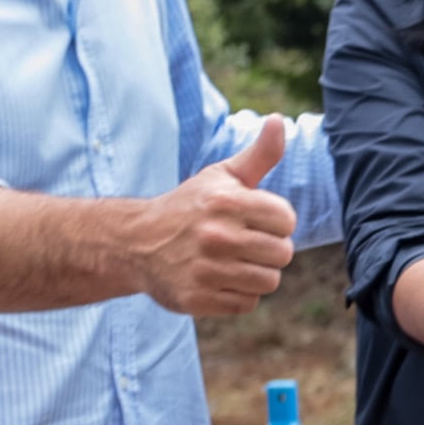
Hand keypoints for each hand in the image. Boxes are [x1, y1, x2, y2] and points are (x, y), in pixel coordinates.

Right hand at [131, 114, 298, 317]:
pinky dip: (238, 295)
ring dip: (256, 273)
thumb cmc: (190, 206)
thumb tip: (279, 120)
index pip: (286, 220)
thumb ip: (259, 154)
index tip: (255, 219)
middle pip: (282, 254)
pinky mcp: (196, 299)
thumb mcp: (221, 176)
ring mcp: (204, 270)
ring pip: (268, 281)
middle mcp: (215, 235)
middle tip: (244, 243)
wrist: (137, 243)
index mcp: (224, 201)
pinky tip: (218, 279)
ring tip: (233, 261)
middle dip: (269, 249)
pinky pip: (246, 303)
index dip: (276, 221)